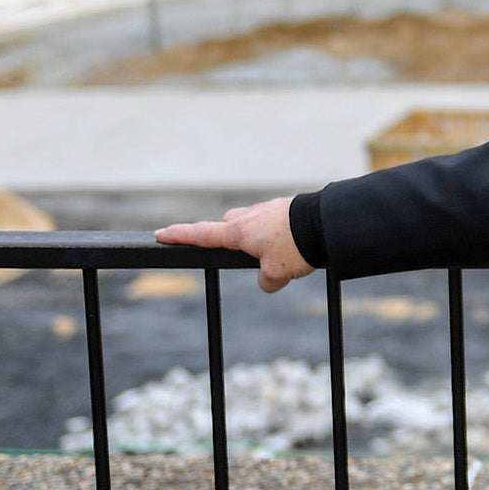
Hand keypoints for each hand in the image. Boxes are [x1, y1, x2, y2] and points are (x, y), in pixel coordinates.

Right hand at [156, 196, 313, 293]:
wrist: (328, 223)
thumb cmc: (297, 247)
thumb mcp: (278, 275)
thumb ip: (266, 281)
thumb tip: (267, 279)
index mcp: (239, 232)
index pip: (202, 234)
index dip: (180, 236)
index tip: (160, 234)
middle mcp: (250, 216)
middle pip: (228, 227)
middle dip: (230, 239)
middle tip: (246, 255)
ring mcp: (268, 209)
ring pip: (252, 224)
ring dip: (258, 237)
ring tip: (282, 254)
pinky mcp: (286, 207)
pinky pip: (274, 223)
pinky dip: (278, 234)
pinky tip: (295, 245)